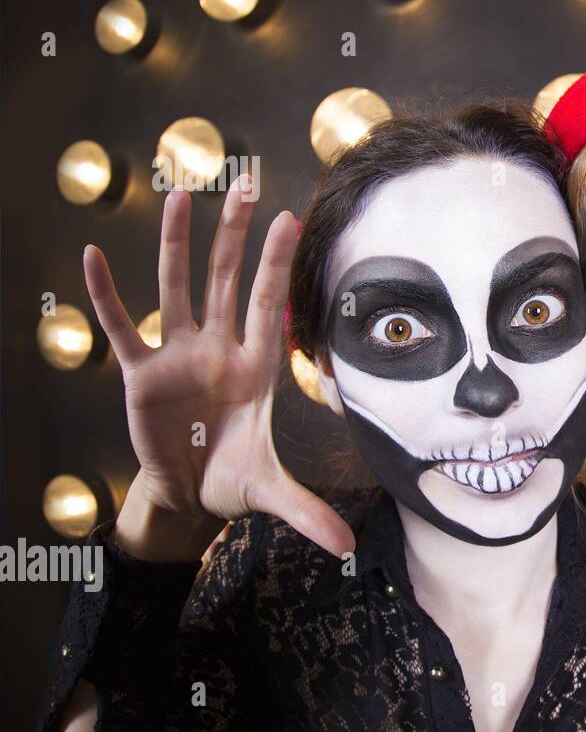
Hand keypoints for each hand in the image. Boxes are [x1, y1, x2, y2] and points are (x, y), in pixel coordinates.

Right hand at [82, 178, 353, 558]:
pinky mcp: (141, 374)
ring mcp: (179, 356)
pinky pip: (123, 327)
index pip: (269, 303)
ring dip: (177, 244)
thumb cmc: (234, 481)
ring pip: (177, 288)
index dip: (276, 263)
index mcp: (257, 367)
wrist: (192, 496)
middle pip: (226, 280)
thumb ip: (308, 513)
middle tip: (244, 182)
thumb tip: (348, 549)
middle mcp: (219, 350)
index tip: (291, 217)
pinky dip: (107, 293)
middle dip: (234, 235)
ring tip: (179, 194)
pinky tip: (92, 254)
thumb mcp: (270, 494)